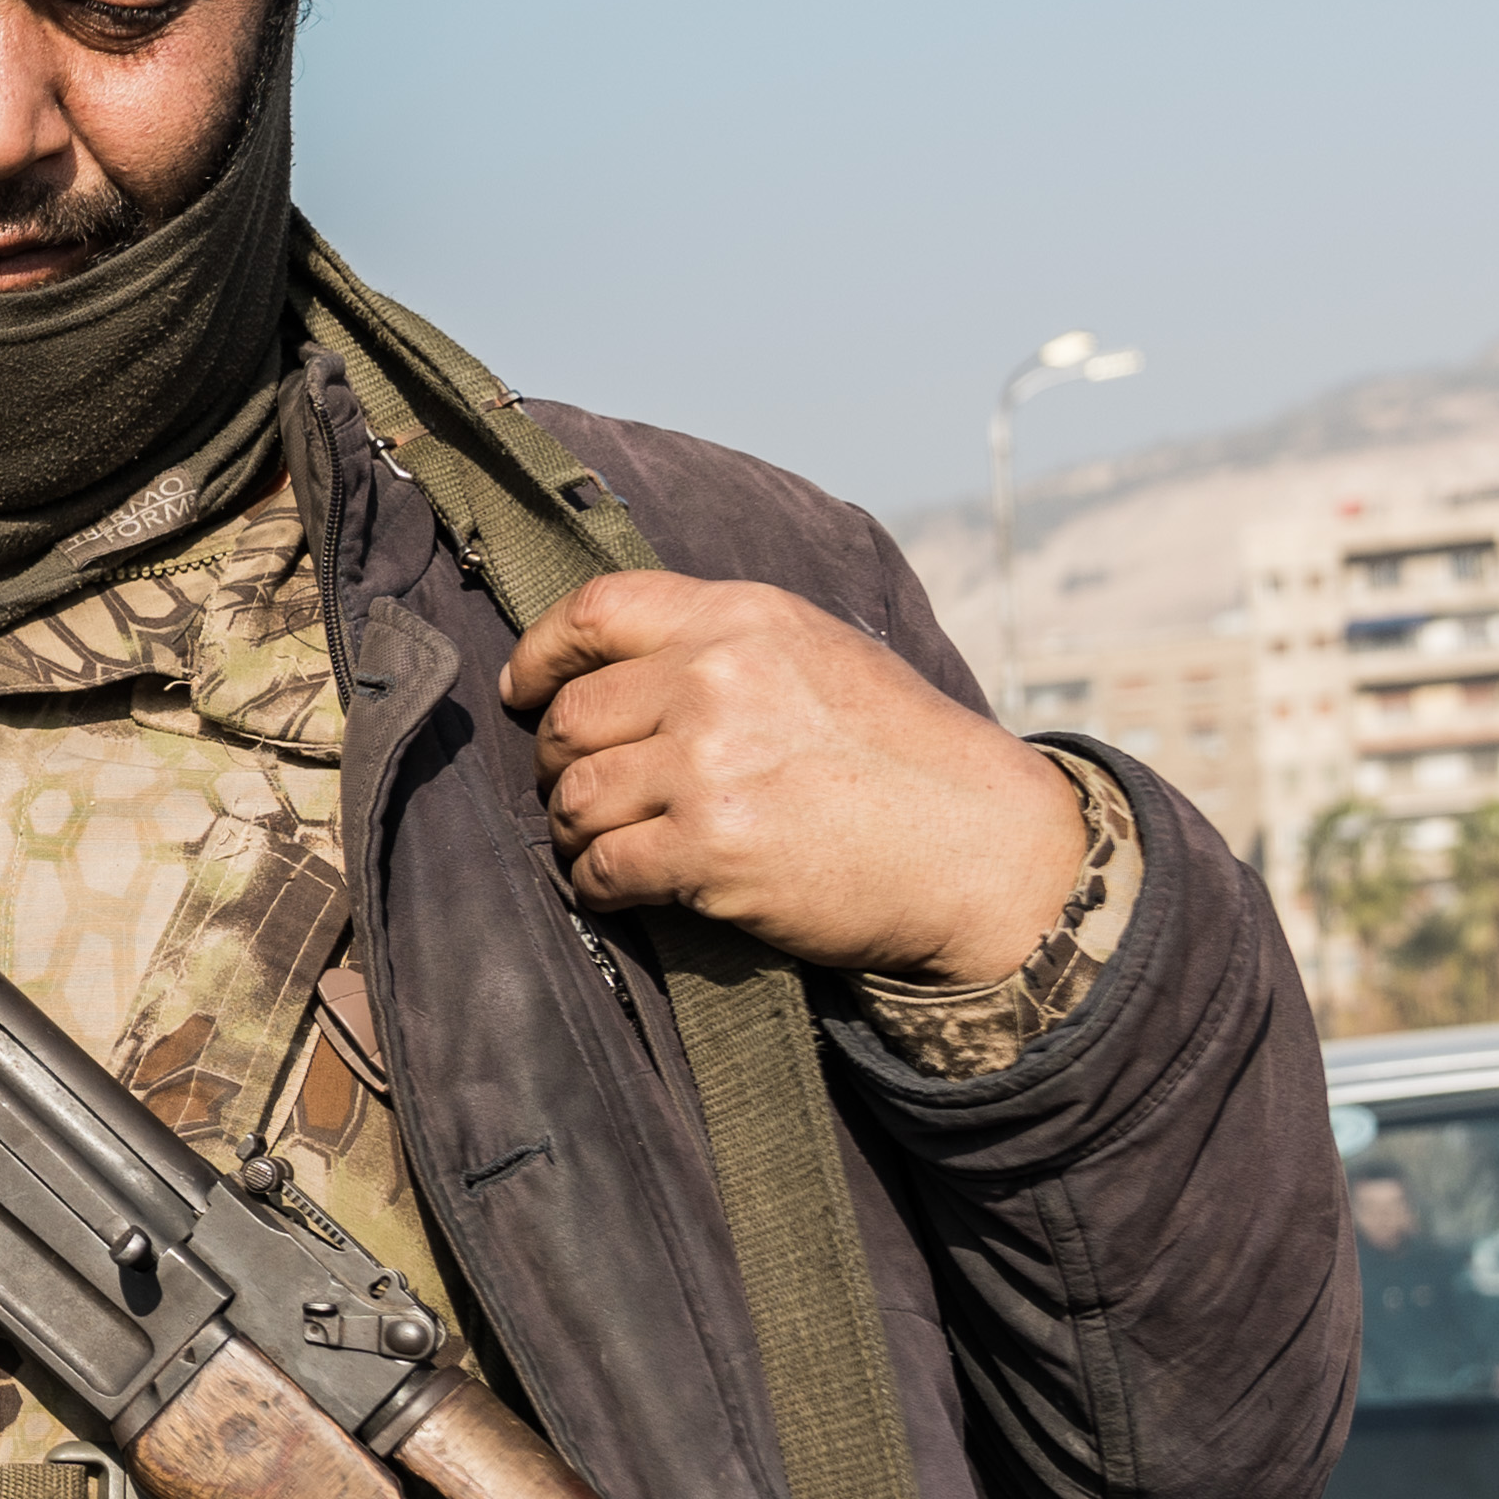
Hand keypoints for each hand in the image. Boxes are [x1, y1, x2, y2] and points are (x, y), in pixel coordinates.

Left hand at [502, 571, 1081, 981]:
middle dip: (558, 761)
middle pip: (571, 716)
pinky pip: (602, 867)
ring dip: (574, 828)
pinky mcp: (708, 850)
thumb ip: (725, 646)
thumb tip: (621, 669)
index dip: (540, 654)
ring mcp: (708, 766)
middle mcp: (715, 680)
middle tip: (578, 790)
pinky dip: (594, 884)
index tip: (523, 690)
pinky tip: (616, 888)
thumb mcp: (819, 654)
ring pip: (575, 796)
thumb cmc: (900, 756)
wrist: (975, 845)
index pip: (596, 610)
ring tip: (601, 843)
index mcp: (741, 619)